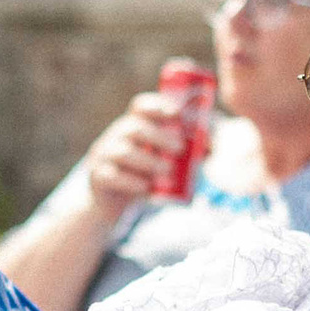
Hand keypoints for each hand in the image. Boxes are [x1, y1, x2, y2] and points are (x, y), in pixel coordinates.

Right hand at [79, 94, 187, 220]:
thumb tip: (211, 146)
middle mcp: (115, 136)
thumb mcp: (161, 160)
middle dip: (160, 136)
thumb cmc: (143, 176)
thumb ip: (185, 152)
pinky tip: (146, 188)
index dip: (158, 105)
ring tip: (167, 171)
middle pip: (134, 127)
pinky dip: (131, 181)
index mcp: (133, 125)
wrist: (113, 205)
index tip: (177, 113)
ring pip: (123, 152)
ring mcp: (103, 155)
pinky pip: (112, 175)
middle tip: (180, 148)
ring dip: (149, 160)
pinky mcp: (98, 177)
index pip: (141, 106)